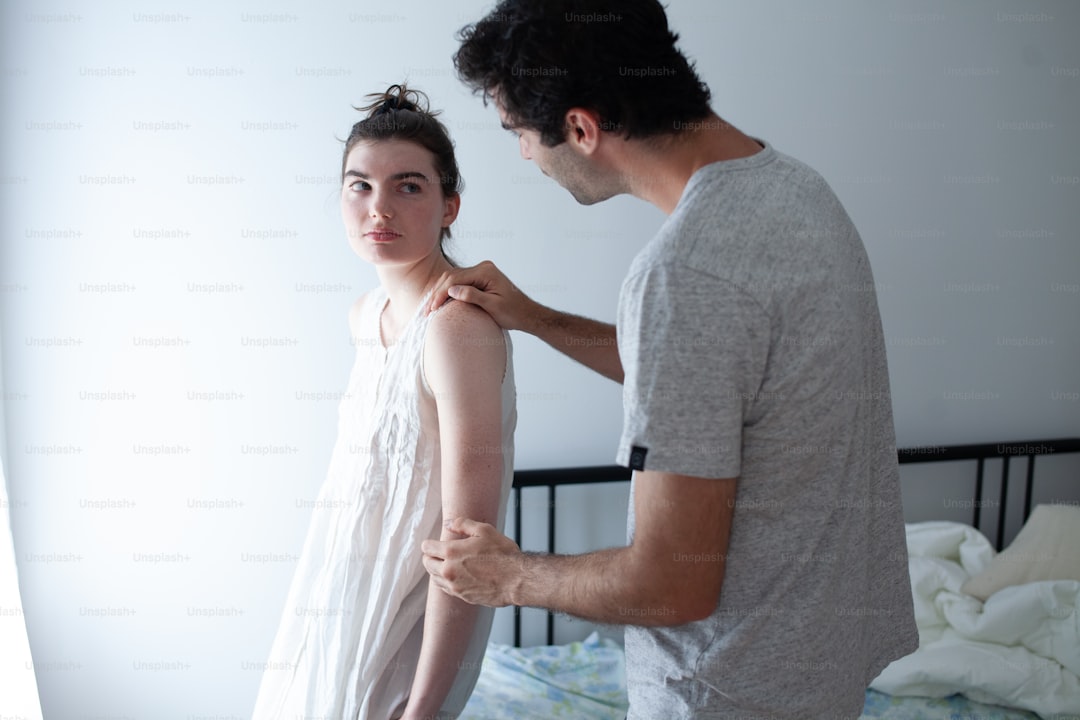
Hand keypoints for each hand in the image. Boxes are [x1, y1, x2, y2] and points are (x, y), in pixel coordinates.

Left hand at [421, 517, 522, 606]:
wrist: (516, 580)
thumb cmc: (503, 555)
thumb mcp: (485, 531)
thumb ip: (463, 524)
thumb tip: (448, 523)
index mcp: (451, 552)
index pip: (427, 548)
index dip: (429, 544)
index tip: (432, 543)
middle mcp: (449, 571)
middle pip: (427, 564)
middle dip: (430, 557)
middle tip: (437, 553)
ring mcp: (455, 586)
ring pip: (434, 578)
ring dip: (437, 570)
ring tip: (446, 564)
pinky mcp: (462, 596)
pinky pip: (446, 589)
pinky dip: (446, 582)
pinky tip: (455, 576)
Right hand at [425, 261, 542, 332]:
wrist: (527, 314)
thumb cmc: (513, 312)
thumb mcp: (493, 306)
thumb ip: (472, 296)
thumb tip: (452, 290)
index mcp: (486, 272)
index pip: (455, 279)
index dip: (440, 294)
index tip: (431, 309)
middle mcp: (483, 267)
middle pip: (452, 277)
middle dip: (437, 293)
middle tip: (426, 311)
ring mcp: (481, 272)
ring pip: (454, 279)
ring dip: (441, 293)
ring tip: (429, 308)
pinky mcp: (480, 279)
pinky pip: (460, 282)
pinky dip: (449, 292)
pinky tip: (440, 302)